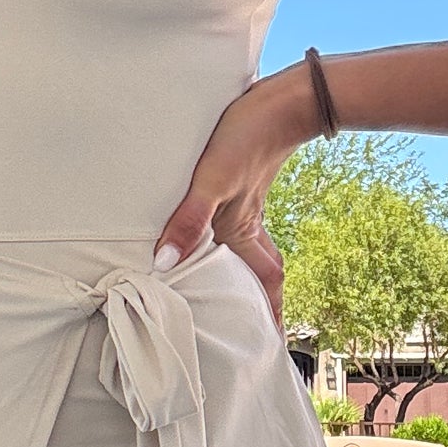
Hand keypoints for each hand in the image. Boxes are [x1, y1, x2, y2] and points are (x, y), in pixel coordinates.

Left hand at [152, 64, 318, 324]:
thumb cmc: (248, 137)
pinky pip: (242, 227)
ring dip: (246, 273)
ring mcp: (250, 205)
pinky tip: (219, 235)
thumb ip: (189, 220)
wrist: (282, 101)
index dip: (270, 316)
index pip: (264, 286)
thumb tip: (165, 262)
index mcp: (244, 232)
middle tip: (252, 329)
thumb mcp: (212, 180)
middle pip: (260, 274)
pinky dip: (234, 242)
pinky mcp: (245, 185)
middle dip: (260, 303)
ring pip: (251, 251)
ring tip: (233, 293)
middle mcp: (250, 224)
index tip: (272, 346)